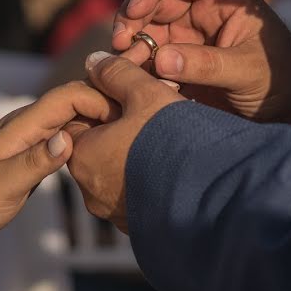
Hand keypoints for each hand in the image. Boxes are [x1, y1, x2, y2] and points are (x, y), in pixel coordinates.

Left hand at [0, 81, 116, 244]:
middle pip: (77, 100)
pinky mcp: (38, 149)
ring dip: (101, 121)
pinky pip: (70, 133)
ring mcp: (34, 135)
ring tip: (128, 140)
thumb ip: (34, 163)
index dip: (98, 100)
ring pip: (76, 116)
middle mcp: (30, 124)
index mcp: (23, 126)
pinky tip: (105, 153)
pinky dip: (90, 137)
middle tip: (136, 129)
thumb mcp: (1, 187)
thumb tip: (68, 140)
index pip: (68, 95)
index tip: (124, 120)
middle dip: (107, 106)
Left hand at [68, 53, 185, 230]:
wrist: (211, 196)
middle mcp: (91, 191)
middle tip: (153, 113)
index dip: (104, 101)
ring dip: (136, 154)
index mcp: (83, 157)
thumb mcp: (145, 93)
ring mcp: (116, 214)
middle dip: (121, 128)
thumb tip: (95, 62)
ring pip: (120, 171)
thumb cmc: (172, 139)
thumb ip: (117, 73)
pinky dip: (150, 178)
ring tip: (168, 138)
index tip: (133, 94)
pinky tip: (174, 166)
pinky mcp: (141, 228)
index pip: (79, 119)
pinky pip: (139, 194)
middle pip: (100, 147)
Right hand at [113, 0, 290, 123]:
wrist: (282, 113)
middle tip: (119, 45)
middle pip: (152, 0)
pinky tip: (133, 82)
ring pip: (144, 30)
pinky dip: (136, 68)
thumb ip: (208, 65)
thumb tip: (160, 60)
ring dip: (130, 47)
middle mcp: (200, 9)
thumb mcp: (249, 71)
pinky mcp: (176, 62)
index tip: (135, 9)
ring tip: (124, 68)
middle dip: (132, 19)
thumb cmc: (277, 81)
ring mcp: (185, 35)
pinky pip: (147, 58)